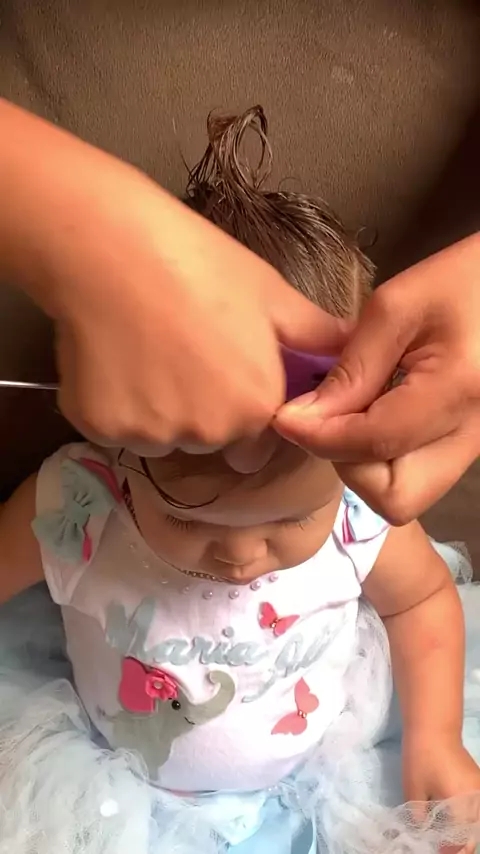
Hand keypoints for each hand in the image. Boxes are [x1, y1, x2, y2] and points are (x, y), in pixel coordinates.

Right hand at [0, 101, 347, 461]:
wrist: (108, 245)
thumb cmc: (197, 261)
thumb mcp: (269, 293)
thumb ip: (314, 334)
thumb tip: (349, 348)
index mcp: (255, 407)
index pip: (257, 443)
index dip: (244, 410)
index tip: (224, 374)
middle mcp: (207, 434)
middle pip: (208, 440)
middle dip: (201, 412)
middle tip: (181, 354)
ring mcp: (149, 434)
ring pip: (161, 436)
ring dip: (158, 410)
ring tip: (144, 352)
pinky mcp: (97, 427)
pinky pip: (115, 427)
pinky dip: (114, 404)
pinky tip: (112, 357)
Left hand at [275, 234, 479, 522]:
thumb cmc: (464, 278)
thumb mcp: (397, 306)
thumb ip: (351, 367)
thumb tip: (303, 418)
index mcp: (459, 389)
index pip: (375, 442)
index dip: (319, 437)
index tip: (286, 417)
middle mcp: (474, 434)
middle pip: (396, 497)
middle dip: (349, 466)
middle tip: (328, 420)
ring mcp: (476, 446)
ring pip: (407, 495)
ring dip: (365, 467)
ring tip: (351, 416)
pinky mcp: (469, 446)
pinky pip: (418, 475)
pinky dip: (385, 459)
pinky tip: (375, 415)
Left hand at [403, 735, 479, 852]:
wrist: (434, 728)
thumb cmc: (421, 758)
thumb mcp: (414, 791)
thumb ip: (419, 818)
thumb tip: (422, 836)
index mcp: (461, 805)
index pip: (460, 842)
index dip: (449, 851)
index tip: (436, 852)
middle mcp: (476, 801)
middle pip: (472, 836)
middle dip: (458, 845)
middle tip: (440, 847)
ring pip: (476, 824)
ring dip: (464, 834)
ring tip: (445, 837)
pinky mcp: (479, 784)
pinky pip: (478, 810)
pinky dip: (468, 821)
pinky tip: (453, 822)